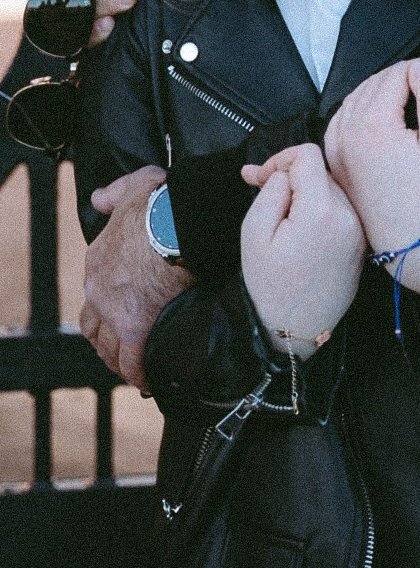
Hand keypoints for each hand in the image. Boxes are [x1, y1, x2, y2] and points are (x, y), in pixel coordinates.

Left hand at [81, 166, 192, 390]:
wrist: (176, 223)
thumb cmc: (161, 204)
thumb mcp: (133, 187)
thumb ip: (114, 193)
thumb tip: (99, 198)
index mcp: (98, 258)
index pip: (95, 290)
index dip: (107, 304)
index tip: (123, 311)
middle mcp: (98, 289)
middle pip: (93, 326)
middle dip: (106, 338)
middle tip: (124, 346)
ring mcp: (113, 311)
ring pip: (109, 348)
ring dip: (120, 360)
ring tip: (137, 367)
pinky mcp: (135, 328)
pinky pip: (133, 361)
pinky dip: (139, 373)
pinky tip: (149, 380)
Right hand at [240, 144, 364, 356]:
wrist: (297, 330)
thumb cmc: (270, 285)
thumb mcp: (254, 233)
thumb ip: (271, 191)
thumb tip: (285, 171)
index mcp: (322, 210)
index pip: (308, 154)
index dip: (279, 159)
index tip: (258, 178)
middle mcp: (349, 215)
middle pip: (320, 170)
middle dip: (291, 177)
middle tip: (260, 190)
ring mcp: (359, 228)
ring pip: (330, 188)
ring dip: (306, 193)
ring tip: (280, 217)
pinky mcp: (362, 240)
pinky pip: (340, 208)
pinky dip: (320, 209)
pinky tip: (300, 228)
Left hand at [324, 58, 419, 310]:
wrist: (408, 238)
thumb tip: (419, 70)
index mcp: (373, 124)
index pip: (395, 75)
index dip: (418, 66)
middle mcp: (348, 131)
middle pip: (374, 82)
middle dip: (400, 73)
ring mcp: (337, 145)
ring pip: (356, 96)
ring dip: (380, 86)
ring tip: (406, 88)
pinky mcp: (335, 157)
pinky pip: (343, 116)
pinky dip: (361, 104)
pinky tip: (379, 108)